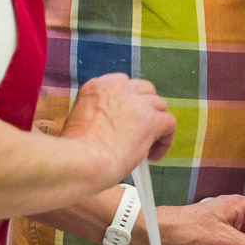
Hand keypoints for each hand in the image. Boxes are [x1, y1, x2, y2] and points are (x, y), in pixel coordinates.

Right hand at [60, 73, 176, 183]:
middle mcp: (118, 89)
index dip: (129, 101)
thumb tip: (111, 128)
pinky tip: (154, 155)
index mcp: (97, 87)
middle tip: (140, 130)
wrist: (81, 161)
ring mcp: (137, 104)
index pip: (123, 83)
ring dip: (156, 124)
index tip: (126, 117)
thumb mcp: (78, 121)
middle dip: (145, 108)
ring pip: (159, 106)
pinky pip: (169, 123)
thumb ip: (98, 116)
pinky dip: (165, 140)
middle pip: (144, 90)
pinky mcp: (151, 121)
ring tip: (147, 146)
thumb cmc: (75, 151)